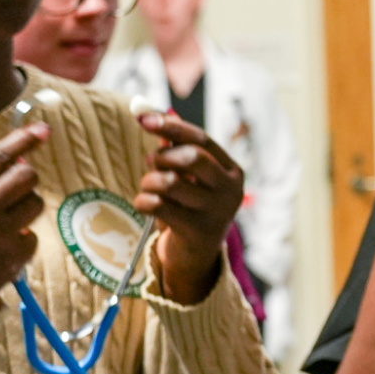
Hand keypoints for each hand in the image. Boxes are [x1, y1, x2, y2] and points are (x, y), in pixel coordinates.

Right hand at [0, 123, 47, 311]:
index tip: (43, 130)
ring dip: (25, 209)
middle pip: (26, 177)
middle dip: (26, 179)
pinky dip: (21, 241)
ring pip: (35, 204)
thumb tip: (22, 158)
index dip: (23, 140)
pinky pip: (33, 237)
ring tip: (1, 223)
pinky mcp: (11, 261)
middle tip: (14, 190)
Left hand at [132, 112, 245, 304]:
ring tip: (148, 186)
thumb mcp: (189, 177)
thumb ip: (175, 148)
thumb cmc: (190, 207)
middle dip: (163, 157)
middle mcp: (230, 191)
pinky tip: (145, 205)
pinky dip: (142, 201)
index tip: (142, 118)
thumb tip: (152, 116)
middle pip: (191, 157)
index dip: (170, 125)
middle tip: (151, 162)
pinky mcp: (196, 233)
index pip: (201, 139)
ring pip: (170, 182)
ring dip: (149, 180)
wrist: (195, 257)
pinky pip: (157, 205)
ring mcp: (216, 213)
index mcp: (232, 171)